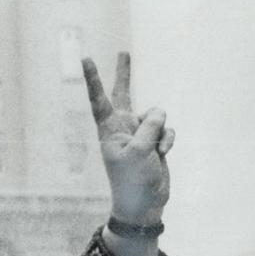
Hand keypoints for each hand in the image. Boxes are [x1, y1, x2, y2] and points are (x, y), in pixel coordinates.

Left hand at [81, 52, 172, 224]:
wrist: (144, 204)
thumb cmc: (133, 181)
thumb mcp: (139, 152)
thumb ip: (149, 127)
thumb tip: (158, 112)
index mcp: (109, 130)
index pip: (99, 99)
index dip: (94, 79)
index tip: (86, 58)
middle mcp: (122, 127)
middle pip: (124, 94)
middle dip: (124, 74)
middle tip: (123, 52)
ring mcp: (139, 133)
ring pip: (156, 115)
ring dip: (161, 131)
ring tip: (155, 151)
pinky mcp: (154, 141)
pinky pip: (167, 130)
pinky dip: (168, 140)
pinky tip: (163, 154)